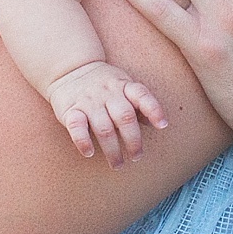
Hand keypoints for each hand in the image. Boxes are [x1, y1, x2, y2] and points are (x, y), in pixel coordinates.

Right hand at [46, 59, 168, 165]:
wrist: (69, 69)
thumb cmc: (102, 83)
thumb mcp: (123, 86)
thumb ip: (138, 103)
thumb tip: (157, 124)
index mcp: (123, 85)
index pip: (141, 96)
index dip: (154, 110)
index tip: (163, 125)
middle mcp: (107, 93)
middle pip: (125, 117)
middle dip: (133, 141)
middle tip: (136, 157)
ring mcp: (88, 101)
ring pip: (104, 128)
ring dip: (112, 150)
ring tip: (118, 164)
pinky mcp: (70, 110)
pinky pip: (76, 126)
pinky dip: (83, 141)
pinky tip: (89, 153)